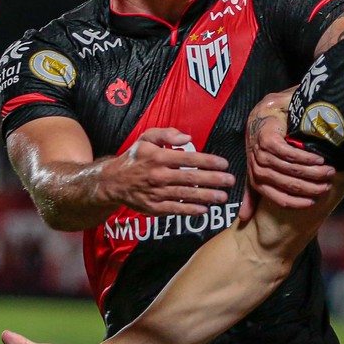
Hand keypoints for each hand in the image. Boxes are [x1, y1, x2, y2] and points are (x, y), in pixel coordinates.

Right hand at [107, 127, 234, 216]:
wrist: (113, 182)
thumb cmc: (134, 158)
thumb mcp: (146, 139)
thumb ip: (166, 134)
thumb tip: (187, 137)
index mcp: (158, 157)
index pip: (188, 158)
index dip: (207, 161)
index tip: (224, 163)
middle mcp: (158, 175)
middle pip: (190, 178)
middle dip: (213, 180)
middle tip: (230, 180)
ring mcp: (156, 193)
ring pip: (186, 194)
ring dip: (206, 196)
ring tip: (223, 196)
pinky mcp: (154, 208)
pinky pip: (176, 209)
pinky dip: (190, 210)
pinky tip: (205, 209)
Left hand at [247, 92, 331, 209]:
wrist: (263, 115)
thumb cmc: (264, 145)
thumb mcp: (257, 171)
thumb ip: (253, 194)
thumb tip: (243, 219)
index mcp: (256, 180)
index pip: (279, 198)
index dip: (298, 202)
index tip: (314, 202)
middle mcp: (258, 169)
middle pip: (288, 184)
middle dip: (311, 187)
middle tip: (327, 186)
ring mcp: (262, 154)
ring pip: (291, 169)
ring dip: (313, 172)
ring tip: (329, 172)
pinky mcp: (268, 140)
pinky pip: (291, 154)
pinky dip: (306, 158)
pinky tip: (319, 159)